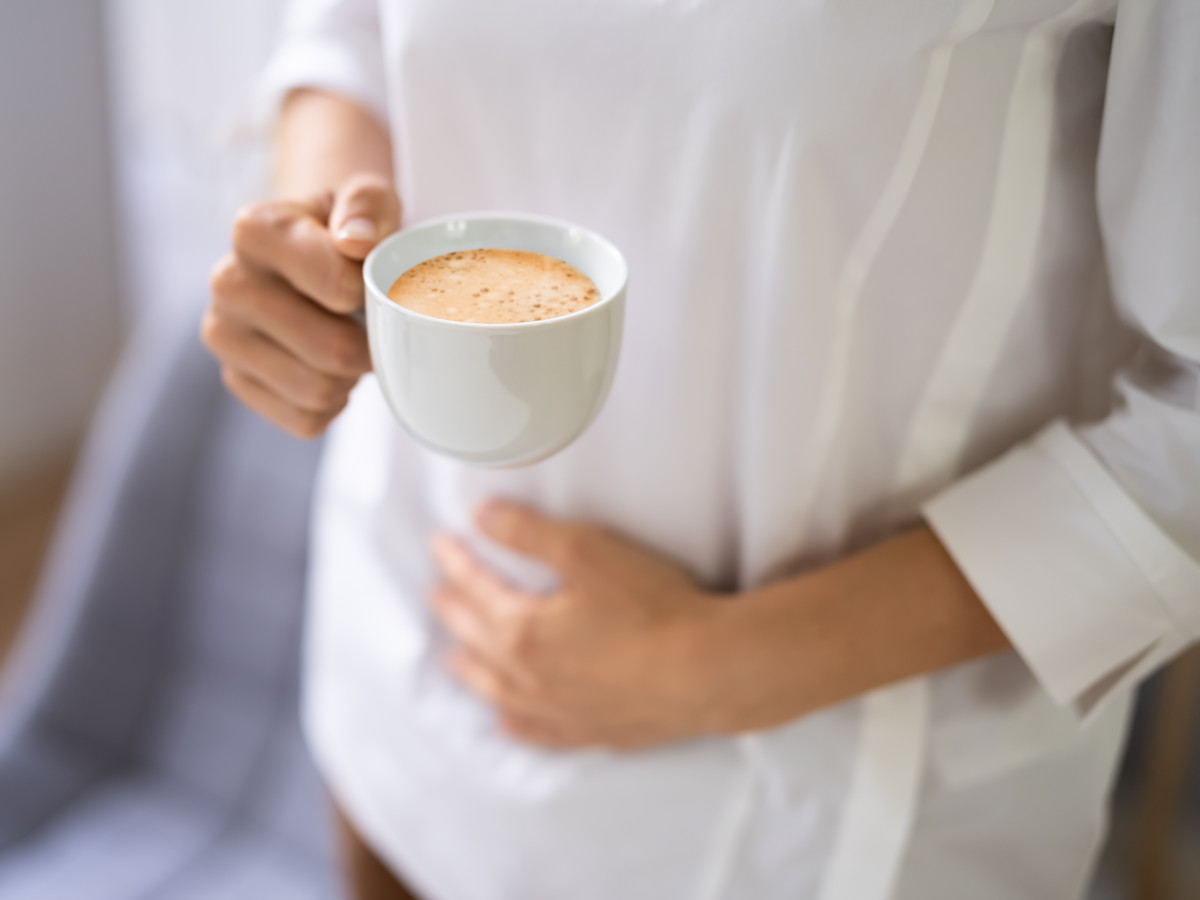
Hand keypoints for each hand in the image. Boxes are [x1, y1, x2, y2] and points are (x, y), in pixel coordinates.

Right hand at [202, 173, 400, 437]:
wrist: (311, 252)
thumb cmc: (346, 227)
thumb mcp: (367, 199)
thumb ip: (368, 205)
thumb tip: (356, 242)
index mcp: (255, 229)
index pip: (340, 287)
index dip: (374, 294)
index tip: (371, 280)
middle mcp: (228, 282)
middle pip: (331, 351)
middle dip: (368, 346)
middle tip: (372, 326)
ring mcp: (224, 335)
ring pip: (317, 391)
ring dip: (349, 378)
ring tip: (347, 344)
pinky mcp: (235, 379)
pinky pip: (306, 420)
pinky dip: (332, 404)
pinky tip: (327, 369)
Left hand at [430, 501, 724, 750]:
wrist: (709, 671)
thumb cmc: (653, 608)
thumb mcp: (587, 551)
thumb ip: (529, 533)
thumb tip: (482, 516)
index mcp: (522, 632)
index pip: (476, 590)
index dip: (456, 562)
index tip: (440, 545)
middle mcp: (531, 678)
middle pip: (477, 641)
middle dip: (454, 613)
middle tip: (438, 596)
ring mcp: (561, 711)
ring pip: (498, 692)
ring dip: (471, 670)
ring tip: (453, 658)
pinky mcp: (594, 731)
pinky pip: (537, 732)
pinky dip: (514, 723)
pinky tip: (508, 721)